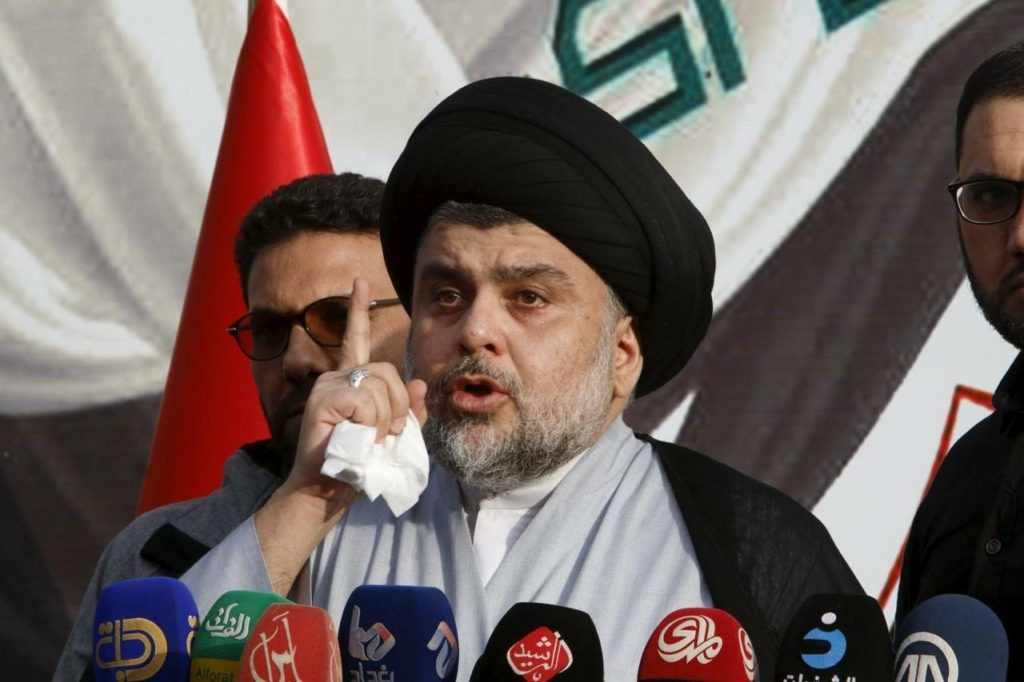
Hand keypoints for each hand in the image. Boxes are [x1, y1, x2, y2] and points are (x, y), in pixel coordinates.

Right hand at [286, 277, 426, 500]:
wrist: (330, 488)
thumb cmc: (360, 464)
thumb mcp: (394, 436)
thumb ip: (409, 410)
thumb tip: (419, 383)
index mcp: (351, 381)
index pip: (356, 339)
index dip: (358, 310)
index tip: (360, 282)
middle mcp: (336, 377)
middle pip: (387, 371)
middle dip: (397, 407)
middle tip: (386, 435)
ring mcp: (327, 386)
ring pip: (379, 388)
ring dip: (383, 421)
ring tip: (367, 440)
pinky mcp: (324, 399)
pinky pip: (366, 401)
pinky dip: (371, 425)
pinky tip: (355, 437)